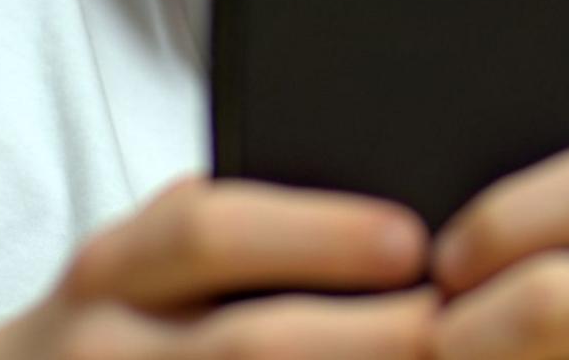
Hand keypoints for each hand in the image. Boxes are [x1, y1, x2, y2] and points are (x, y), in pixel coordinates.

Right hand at [0, 175, 435, 359]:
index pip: (209, 233)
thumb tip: (377, 222)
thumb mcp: (135, 262)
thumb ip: (223, 239)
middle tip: (459, 323)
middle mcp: (109, 353)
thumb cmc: (110, 331)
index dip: (318, 235)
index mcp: (111, 273)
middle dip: (371, 337)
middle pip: (251, 345)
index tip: (411, 242)